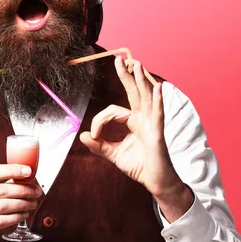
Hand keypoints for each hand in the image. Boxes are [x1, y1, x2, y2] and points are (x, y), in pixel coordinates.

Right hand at [0, 164, 42, 241]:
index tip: (29, 171)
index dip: (13, 170)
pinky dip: (15, 217)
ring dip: (22, 204)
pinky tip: (23, 215)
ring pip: (2, 206)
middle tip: (37, 192)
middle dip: (24, 190)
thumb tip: (24, 177)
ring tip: (33, 203)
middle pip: (1, 190)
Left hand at [80, 56, 184, 200]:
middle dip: (126, 76)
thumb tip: (82, 135)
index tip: (94, 135)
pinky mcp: (158, 133)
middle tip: (118, 59)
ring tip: (136, 64)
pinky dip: (158, 101)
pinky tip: (158, 88)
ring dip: (141, 80)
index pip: (113, 111)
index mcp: (133, 122)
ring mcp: (152, 124)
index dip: (100, 120)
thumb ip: (99, 145)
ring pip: (146, 98)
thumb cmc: (140, 167)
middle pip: (134, 93)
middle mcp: (144, 119)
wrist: (156, 182)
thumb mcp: (114, 154)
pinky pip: (158, 114)